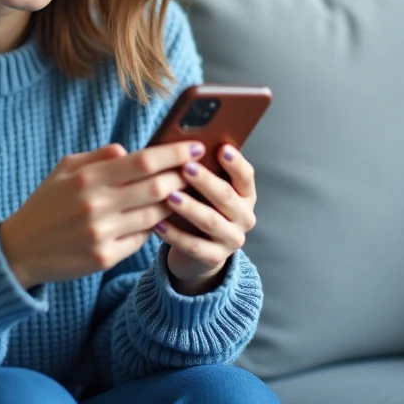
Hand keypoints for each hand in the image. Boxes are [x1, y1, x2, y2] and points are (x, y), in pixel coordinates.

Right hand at [0, 141, 204, 288]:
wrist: (20, 250)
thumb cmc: (46, 204)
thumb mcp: (64, 170)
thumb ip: (98, 157)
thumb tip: (129, 151)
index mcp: (87, 178)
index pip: (143, 161)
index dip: (174, 153)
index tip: (196, 147)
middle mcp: (96, 205)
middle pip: (157, 188)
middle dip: (183, 177)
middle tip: (198, 171)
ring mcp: (102, 234)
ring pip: (156, 215)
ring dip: (175, 203)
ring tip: (184, 194)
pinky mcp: (105, 258)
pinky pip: (142, 239)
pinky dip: (154, 227)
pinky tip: (159, 219)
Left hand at [157, 143, 257, 292]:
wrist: (199, 248)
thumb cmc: (199, 205)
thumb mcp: (203, 188)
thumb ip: (198, 168)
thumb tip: (176, 145)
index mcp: (245, 194)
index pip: (246, 176)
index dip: (235, 162)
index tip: (221, 148)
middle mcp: (244, 216)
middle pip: (227, 197)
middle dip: (206, 181)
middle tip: (186, 168)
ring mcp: (232, 239)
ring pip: (211, 222)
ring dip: (190, 208)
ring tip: (169, 196)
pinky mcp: (215, 258)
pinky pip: (194, 246)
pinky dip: (174, 235)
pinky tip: (157, 224)